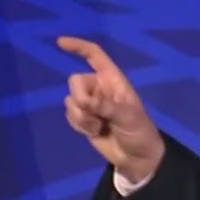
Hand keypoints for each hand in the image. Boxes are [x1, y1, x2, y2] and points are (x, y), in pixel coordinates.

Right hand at [57, 36, 164, 182]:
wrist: (136, 157)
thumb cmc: (139, 132)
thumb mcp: (128, 118)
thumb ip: (106, 106)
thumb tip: (85, 100)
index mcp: (114, 80)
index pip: (95, 56)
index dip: (79, 47)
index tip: (60, 42)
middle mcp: (100, 88)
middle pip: (75, 82)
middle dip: (81, 98)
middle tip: (95, 113)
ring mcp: (90, 104)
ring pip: (70, 101)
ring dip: (82, 117)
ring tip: (101, 127)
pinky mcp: (83, 119)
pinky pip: (70, 115)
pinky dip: (79, 125)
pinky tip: (95, 132)